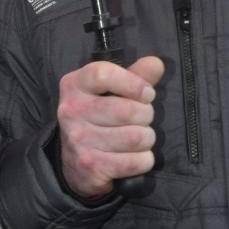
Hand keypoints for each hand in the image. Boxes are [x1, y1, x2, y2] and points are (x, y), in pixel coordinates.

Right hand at [57, 56, 164, 197]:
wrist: (74, 162)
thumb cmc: (98, 116)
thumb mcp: (109, 90)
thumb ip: (134, 75)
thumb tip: (156, 63)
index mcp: (74, 84)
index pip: (103, 74)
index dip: (133, 83)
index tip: (146, 93)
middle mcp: (72, 110)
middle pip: (127, 110)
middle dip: (146, 115)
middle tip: (143, 118)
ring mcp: (79, 139)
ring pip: (135, 137)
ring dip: (147, 138)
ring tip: (140, 136)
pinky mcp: (91, 165)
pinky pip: (134, 162)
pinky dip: (144, 160)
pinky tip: (136, 156)